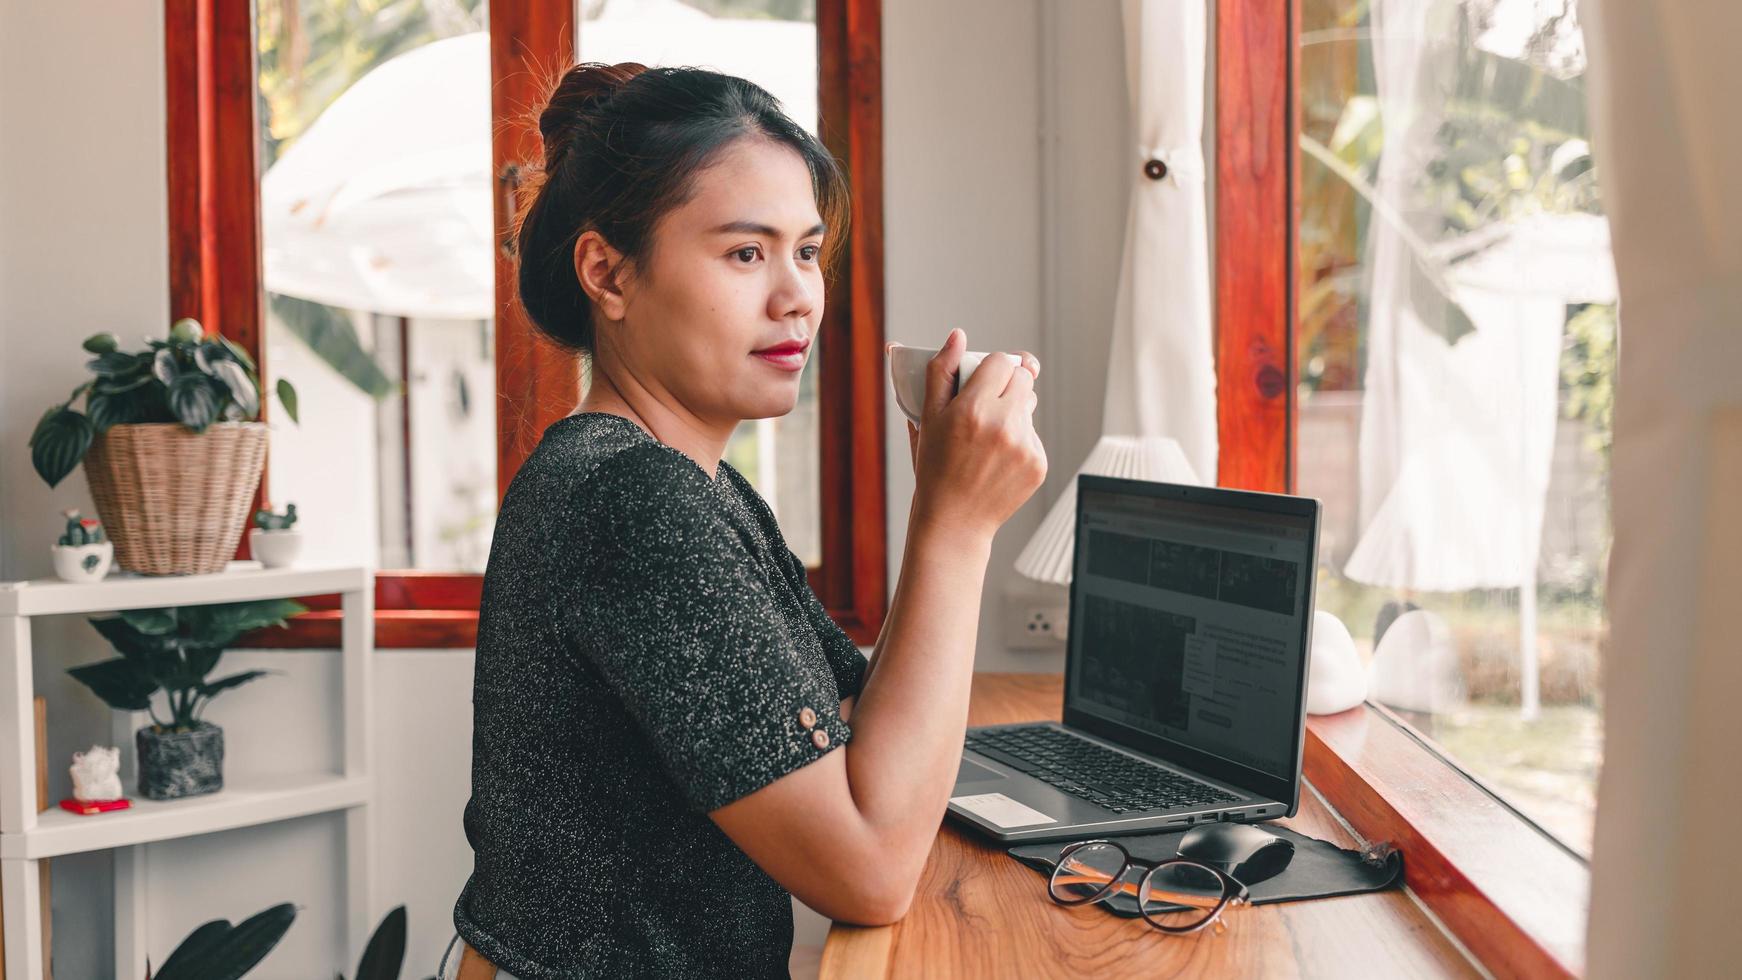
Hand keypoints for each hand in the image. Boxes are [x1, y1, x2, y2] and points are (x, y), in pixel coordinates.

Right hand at [908, 330, 1047, 541]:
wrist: (954, 520)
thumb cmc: (935, 469)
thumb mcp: (927, 418)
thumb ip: (940, 372)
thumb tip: (958, 336)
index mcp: (973, 409)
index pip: (1002, 360)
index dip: (991, 368)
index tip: (980, 381)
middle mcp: (1004, 425)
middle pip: (1024, 378)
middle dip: (1007, 384)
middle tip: (986, 405)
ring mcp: (1025, 446)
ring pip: (1030, 406)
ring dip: (1014, 412)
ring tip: (988, 438)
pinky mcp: (1039, 464)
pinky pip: (1034, 435)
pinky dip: (1020, 441)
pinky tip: (997, 459)